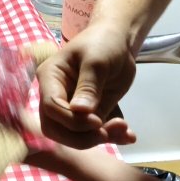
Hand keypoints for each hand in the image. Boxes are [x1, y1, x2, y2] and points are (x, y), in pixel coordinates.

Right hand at [36, 23, 137, 148]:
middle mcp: (55, 95)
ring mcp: (71, 107)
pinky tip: (129, 135)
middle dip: (81, 137)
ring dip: (98, 138)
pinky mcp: (88, 114)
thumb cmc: (103, 43)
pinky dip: (111, 137)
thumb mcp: (97, 61)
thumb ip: (88, 86)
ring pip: (73, 136)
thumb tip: (80, 112)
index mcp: (50, 77)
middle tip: (108, 133)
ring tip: (124, 130)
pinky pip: (94, 133)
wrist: (119, 41)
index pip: (51, 106)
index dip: (72, 120)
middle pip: (55, 128)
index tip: (98, 121)